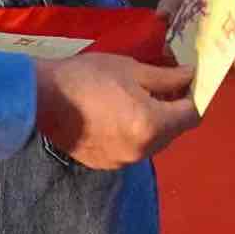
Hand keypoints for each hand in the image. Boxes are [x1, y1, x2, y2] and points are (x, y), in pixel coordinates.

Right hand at [35, 55, 199, 168]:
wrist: (41, 98)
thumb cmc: (88, 77)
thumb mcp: (132, 69)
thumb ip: (166, 77)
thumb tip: (189, 76)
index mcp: (153, 125)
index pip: (191, 116)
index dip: (193, 98)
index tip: (186, 84)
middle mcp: (143, 150)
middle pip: (174, 132)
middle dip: (173, 110)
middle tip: (161, 87)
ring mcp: (123, 161)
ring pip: (153, 143)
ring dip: (153, 124)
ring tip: (137, 101)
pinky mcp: (104, 164)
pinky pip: (131, 150)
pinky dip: (132, 135)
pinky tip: (117, 117)